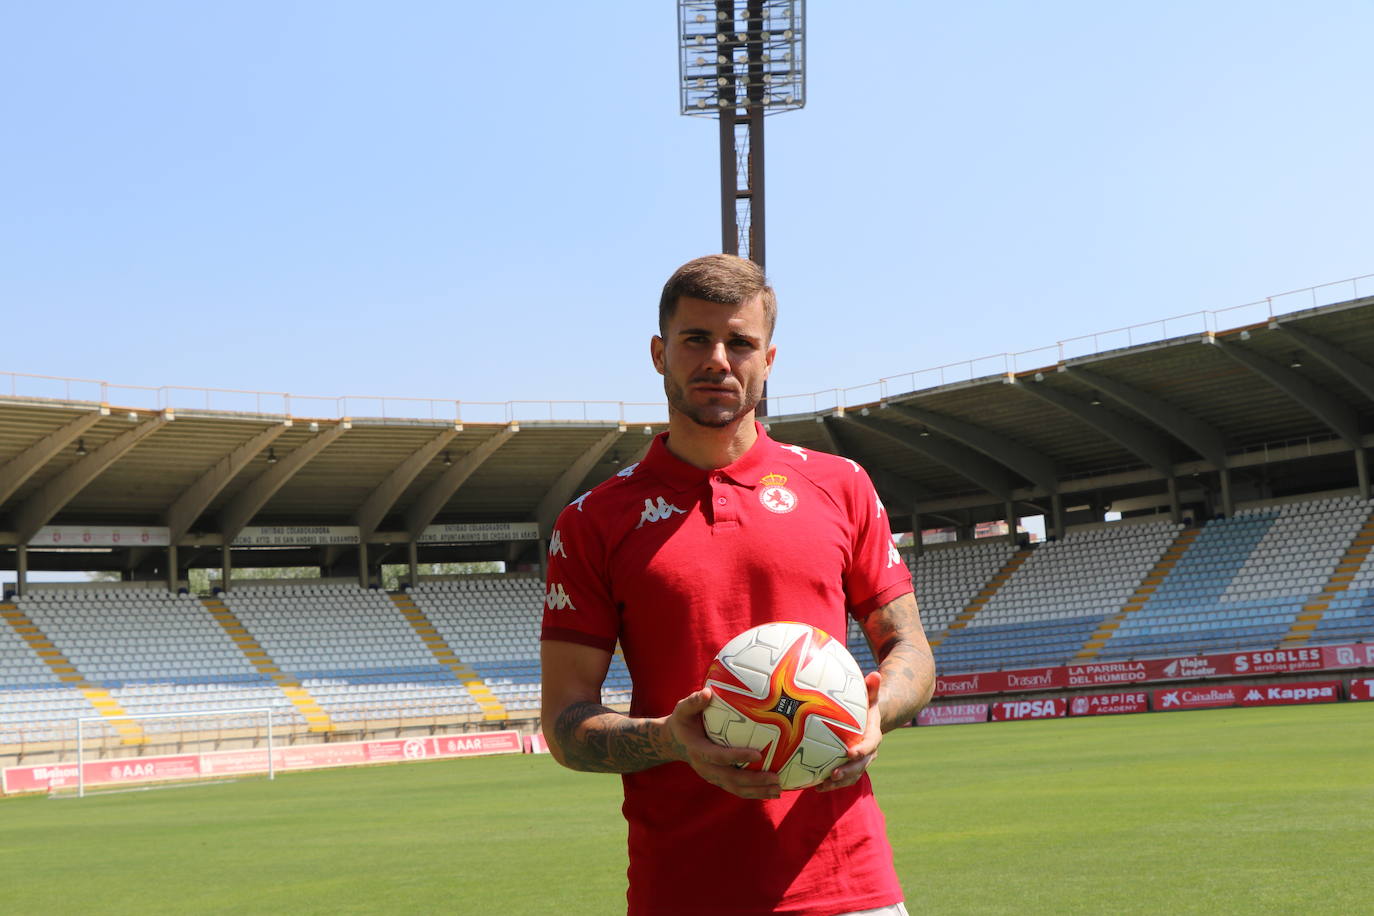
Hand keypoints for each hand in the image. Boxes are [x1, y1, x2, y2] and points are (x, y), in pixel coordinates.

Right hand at [664, 687, 781, 799]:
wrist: (675, 742)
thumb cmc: (683, 721)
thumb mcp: (682, 709)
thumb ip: (693, 702)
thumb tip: (707, 693)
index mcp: (697, 750)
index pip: (718, 756)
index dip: (736, 757)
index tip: (757, 754)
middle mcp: (705, 768)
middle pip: (731, 779)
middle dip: (754, 781)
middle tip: (775, 778)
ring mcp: (712, 777)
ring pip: (735, 788)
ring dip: (757, 791)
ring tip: (778, 790)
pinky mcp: (718, 780)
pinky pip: (737, 788)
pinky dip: (755, 792)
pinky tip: (772, 791)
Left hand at [815, 671, 881, 792]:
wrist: (869, 723)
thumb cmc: (866, 707)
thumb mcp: (870, 697)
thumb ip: (872, 688)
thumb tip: (876, 674)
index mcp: (873, 736)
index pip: (870, 745)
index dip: (862, 750)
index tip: (850, 752)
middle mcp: (868, 753)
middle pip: (860, 766)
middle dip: (848, 772)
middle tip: (834, 774)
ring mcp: (859, 763)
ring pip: (851, 776)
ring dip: (837, 783)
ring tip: (821, 786)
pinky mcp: (849, 768)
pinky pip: (841, 779)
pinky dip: (829, 784)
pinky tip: (814, 786)